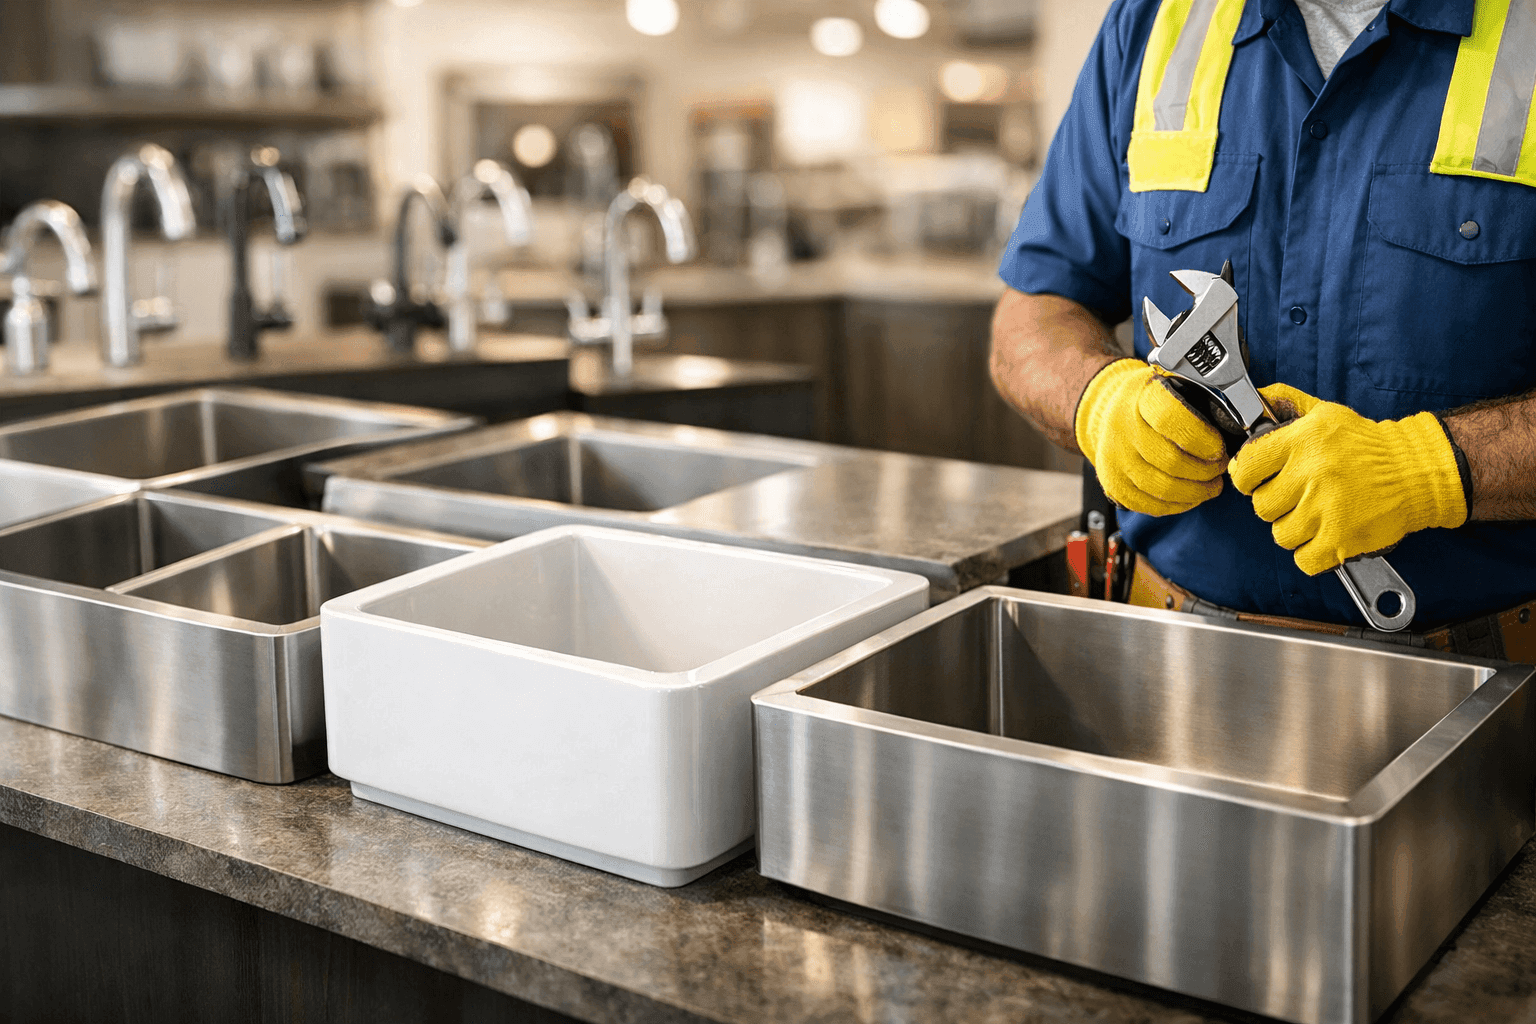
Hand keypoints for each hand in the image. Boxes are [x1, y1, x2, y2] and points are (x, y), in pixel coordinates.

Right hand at [1074, 359, 1227, 515]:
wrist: (1107, 413)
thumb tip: (1235, 424)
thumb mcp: (1173, 384)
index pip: (1170, 419)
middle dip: (1205, 470)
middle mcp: (1122, 428)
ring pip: (1162, 488)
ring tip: (1211, 485)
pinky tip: (1190, 496)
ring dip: (1196, 492)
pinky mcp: (1113, 484)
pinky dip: (1177, 505)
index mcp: (1141, 397)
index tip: (1220, 448)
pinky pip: (1150, 505)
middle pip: (1170, 461)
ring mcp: (1114, 459)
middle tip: (1220, 468)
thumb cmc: (1151, 401)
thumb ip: (1200, 399)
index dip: (1202, 439)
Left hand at [1229, 384, 1468, 574]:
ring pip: (1280, 534)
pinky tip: (1325, 535)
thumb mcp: (1324, 412)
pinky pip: (1303, 560)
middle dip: (1276, 504)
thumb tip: (1251, 404)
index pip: (1246, 467)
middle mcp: (1313, 474)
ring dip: (1294, 529)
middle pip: (1262, 506)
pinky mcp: (1343, 540)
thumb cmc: (1365, 444)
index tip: (1258, 480)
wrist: (1416, 471)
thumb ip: (1285, 404)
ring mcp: (1328, 509)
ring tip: (1315, 514)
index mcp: (1303, 440)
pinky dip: (1311, 553)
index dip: (1248, 477)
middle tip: (1297, 496)